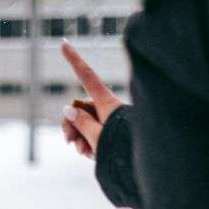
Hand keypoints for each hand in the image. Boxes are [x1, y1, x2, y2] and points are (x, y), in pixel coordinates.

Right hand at [60, 40, 124, 157]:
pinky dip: (89, 142)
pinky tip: (90, 154)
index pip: (87, 76)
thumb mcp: (97, 137)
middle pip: (81, 108)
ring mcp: (111, 119)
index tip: (64, 44)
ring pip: (86, 123)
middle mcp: (108, 107)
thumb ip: (81, 123)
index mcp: (107, 103)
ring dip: (80, 137)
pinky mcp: (114, 130)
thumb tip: (68, 110)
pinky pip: (95, 133)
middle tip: (68, 141)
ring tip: (83, 152)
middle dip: (72, 125)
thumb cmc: (122, 150)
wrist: (145, 163)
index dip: (74, 60)